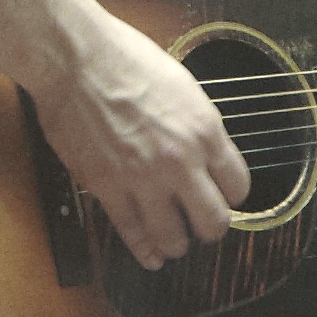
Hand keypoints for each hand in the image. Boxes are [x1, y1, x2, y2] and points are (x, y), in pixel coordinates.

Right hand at [36, 8, 250, 266]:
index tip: (226, 197)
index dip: (234, 196)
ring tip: (177, 242)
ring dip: (178, 243)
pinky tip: (151, 256)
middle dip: (212, 228)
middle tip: (206, 226)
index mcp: (205, 131)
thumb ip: (198, 127)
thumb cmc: (127, 61)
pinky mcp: (106, 188)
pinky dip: (143, 250)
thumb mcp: (185, 89)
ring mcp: (142, 179)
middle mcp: (180, 161)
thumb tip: (207, 153)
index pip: (239, 186)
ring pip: (174, 236)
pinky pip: (131, 232)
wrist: (77, 60)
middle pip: (214, 220)